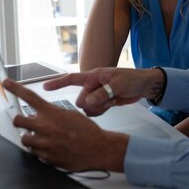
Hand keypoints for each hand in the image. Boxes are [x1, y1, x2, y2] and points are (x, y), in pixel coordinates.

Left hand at [2, 79, 127, 171]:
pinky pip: (34, 153)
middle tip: (26, 123)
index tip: (6, 83)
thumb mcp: (71, 115)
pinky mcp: (46, 157)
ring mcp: (44, 143)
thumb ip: (52, 114)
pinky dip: (39, 150)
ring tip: (44, 138)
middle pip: (17, 121)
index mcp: (52, 113)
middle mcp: (45, 127)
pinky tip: (51, 148)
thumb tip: (38, 115)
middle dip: (20, 121)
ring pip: (24, 139)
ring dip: (30, 138)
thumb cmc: (87, 131)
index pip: (29, 96)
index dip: (15, 88)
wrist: (98, 149)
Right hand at [43, 67, 164, 116]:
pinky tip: (111, 104)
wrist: (143, 86)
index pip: (72, 79)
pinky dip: (102, 111)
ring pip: (88, 108)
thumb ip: (103, 93)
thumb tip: (88, 103)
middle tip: (107, 99)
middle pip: (81, 100)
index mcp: (93, 76)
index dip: (58, 83)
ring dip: (99, 108)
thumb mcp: (118, 84)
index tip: (45, 87)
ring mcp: (97, 95)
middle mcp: (92, 86)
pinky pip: (95, 112)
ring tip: (112, 100)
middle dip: (91, 103)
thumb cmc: (132, 78)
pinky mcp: (103, 103)